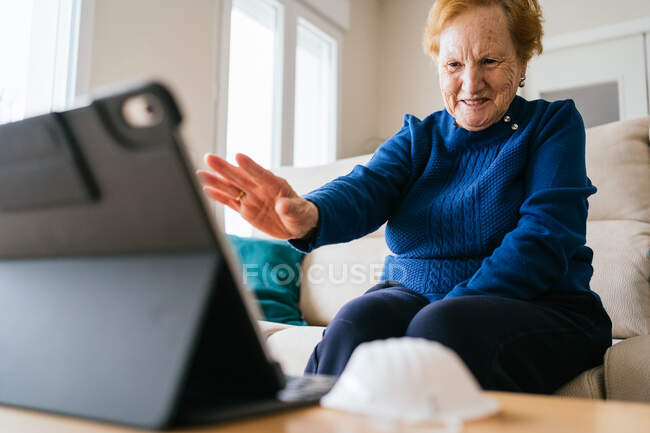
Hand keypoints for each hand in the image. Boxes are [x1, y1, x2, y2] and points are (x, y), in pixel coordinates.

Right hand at [196, 153, 318, 239]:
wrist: (296, 224)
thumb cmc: (300, 214)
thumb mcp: (299, 212)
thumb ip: (291, 208)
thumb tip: (282, 205)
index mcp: (275, 184)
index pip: (260, 173)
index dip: (249, 166)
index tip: (238, 156)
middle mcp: (259, 188)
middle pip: (239, 177)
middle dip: (224, 168)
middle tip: (209, 158)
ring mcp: (251, 198)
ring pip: (231, 188)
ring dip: (216, 181)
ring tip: (201, 173)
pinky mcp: (245, 209)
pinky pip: (230, 202)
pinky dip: (219, 197)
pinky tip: (207, 190)